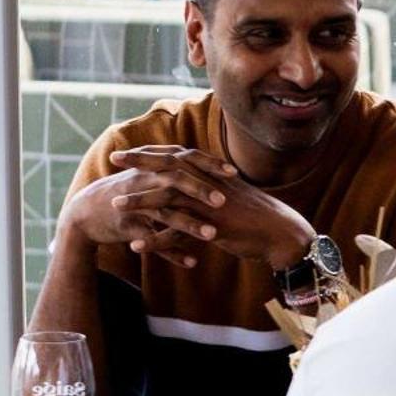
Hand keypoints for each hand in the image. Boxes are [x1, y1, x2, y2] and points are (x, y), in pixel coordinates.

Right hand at [56, 147, 238, 268]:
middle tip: (224, 201)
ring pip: (163, 213)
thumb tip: (207, 166)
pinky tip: (192, 263)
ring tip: (212, 235)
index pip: (183, 160)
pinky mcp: (126, 227)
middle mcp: (142, 182)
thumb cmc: (126, 193)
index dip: (208, 164)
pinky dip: (171, 252)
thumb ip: (176, 172)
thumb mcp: (149, 178)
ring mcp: (133, 205)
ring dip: (188, 225)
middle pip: (173, 181)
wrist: (85, 212)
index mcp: (152, 168)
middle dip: (199, 190)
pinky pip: (151, 240)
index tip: (234, 173)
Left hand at [105, 146, 316, 269]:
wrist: (283, 232)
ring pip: (168, 198)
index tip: (131, 150)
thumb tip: (199, 186)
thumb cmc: (259, 216)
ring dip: (139, 202)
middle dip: (139, 162)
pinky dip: (156, 239)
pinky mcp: (213, 227)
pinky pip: (178, 233)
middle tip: (113, 160)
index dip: (152, 152)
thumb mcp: (234, 195)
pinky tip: (136, 245)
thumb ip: (213, 189)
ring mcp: (211, 205)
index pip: (177, 156)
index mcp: (212, 175)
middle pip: (168, 167)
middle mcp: (209, 184)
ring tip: (115, 206)